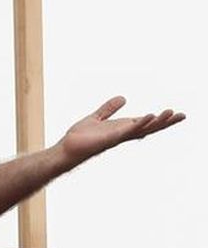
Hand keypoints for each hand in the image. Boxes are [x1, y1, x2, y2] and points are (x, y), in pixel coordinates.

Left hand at [56, 96, 184, 165]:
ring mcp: (118, 137)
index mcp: (121, 128)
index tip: (176, 113)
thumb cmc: (80, 137)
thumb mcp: (97, 118)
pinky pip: (127, 131)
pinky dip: (139, 123)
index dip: (160, 119)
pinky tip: (149, 116)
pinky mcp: (110, 139)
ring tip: (171, 113)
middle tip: (183, 115)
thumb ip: (109, 109)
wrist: (66, 149)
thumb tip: (123, 98)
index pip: (145, 123)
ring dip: (157, 122)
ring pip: (142, 129)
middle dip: (166, 122)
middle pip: (149, 127)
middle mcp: (122, 134)